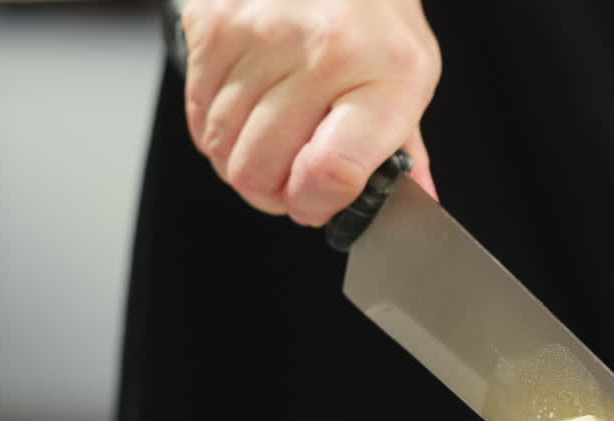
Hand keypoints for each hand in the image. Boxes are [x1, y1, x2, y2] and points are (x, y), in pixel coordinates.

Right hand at [181, 0, 439, 222]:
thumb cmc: (374, 22)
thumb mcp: (410, 79)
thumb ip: (404, 151)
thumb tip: (416, 206)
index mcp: (387, 73)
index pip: (332, 170)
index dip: (314, 204)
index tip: (313, 204)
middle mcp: (323, 49)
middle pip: (260, 168)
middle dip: (269, 191)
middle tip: (287, 178)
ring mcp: (262, 32)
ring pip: (220, 146)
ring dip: (239, 160)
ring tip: (269, 138)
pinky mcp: (214, 23)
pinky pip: (196, 111)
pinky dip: (215, 125)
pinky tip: (246, 107)